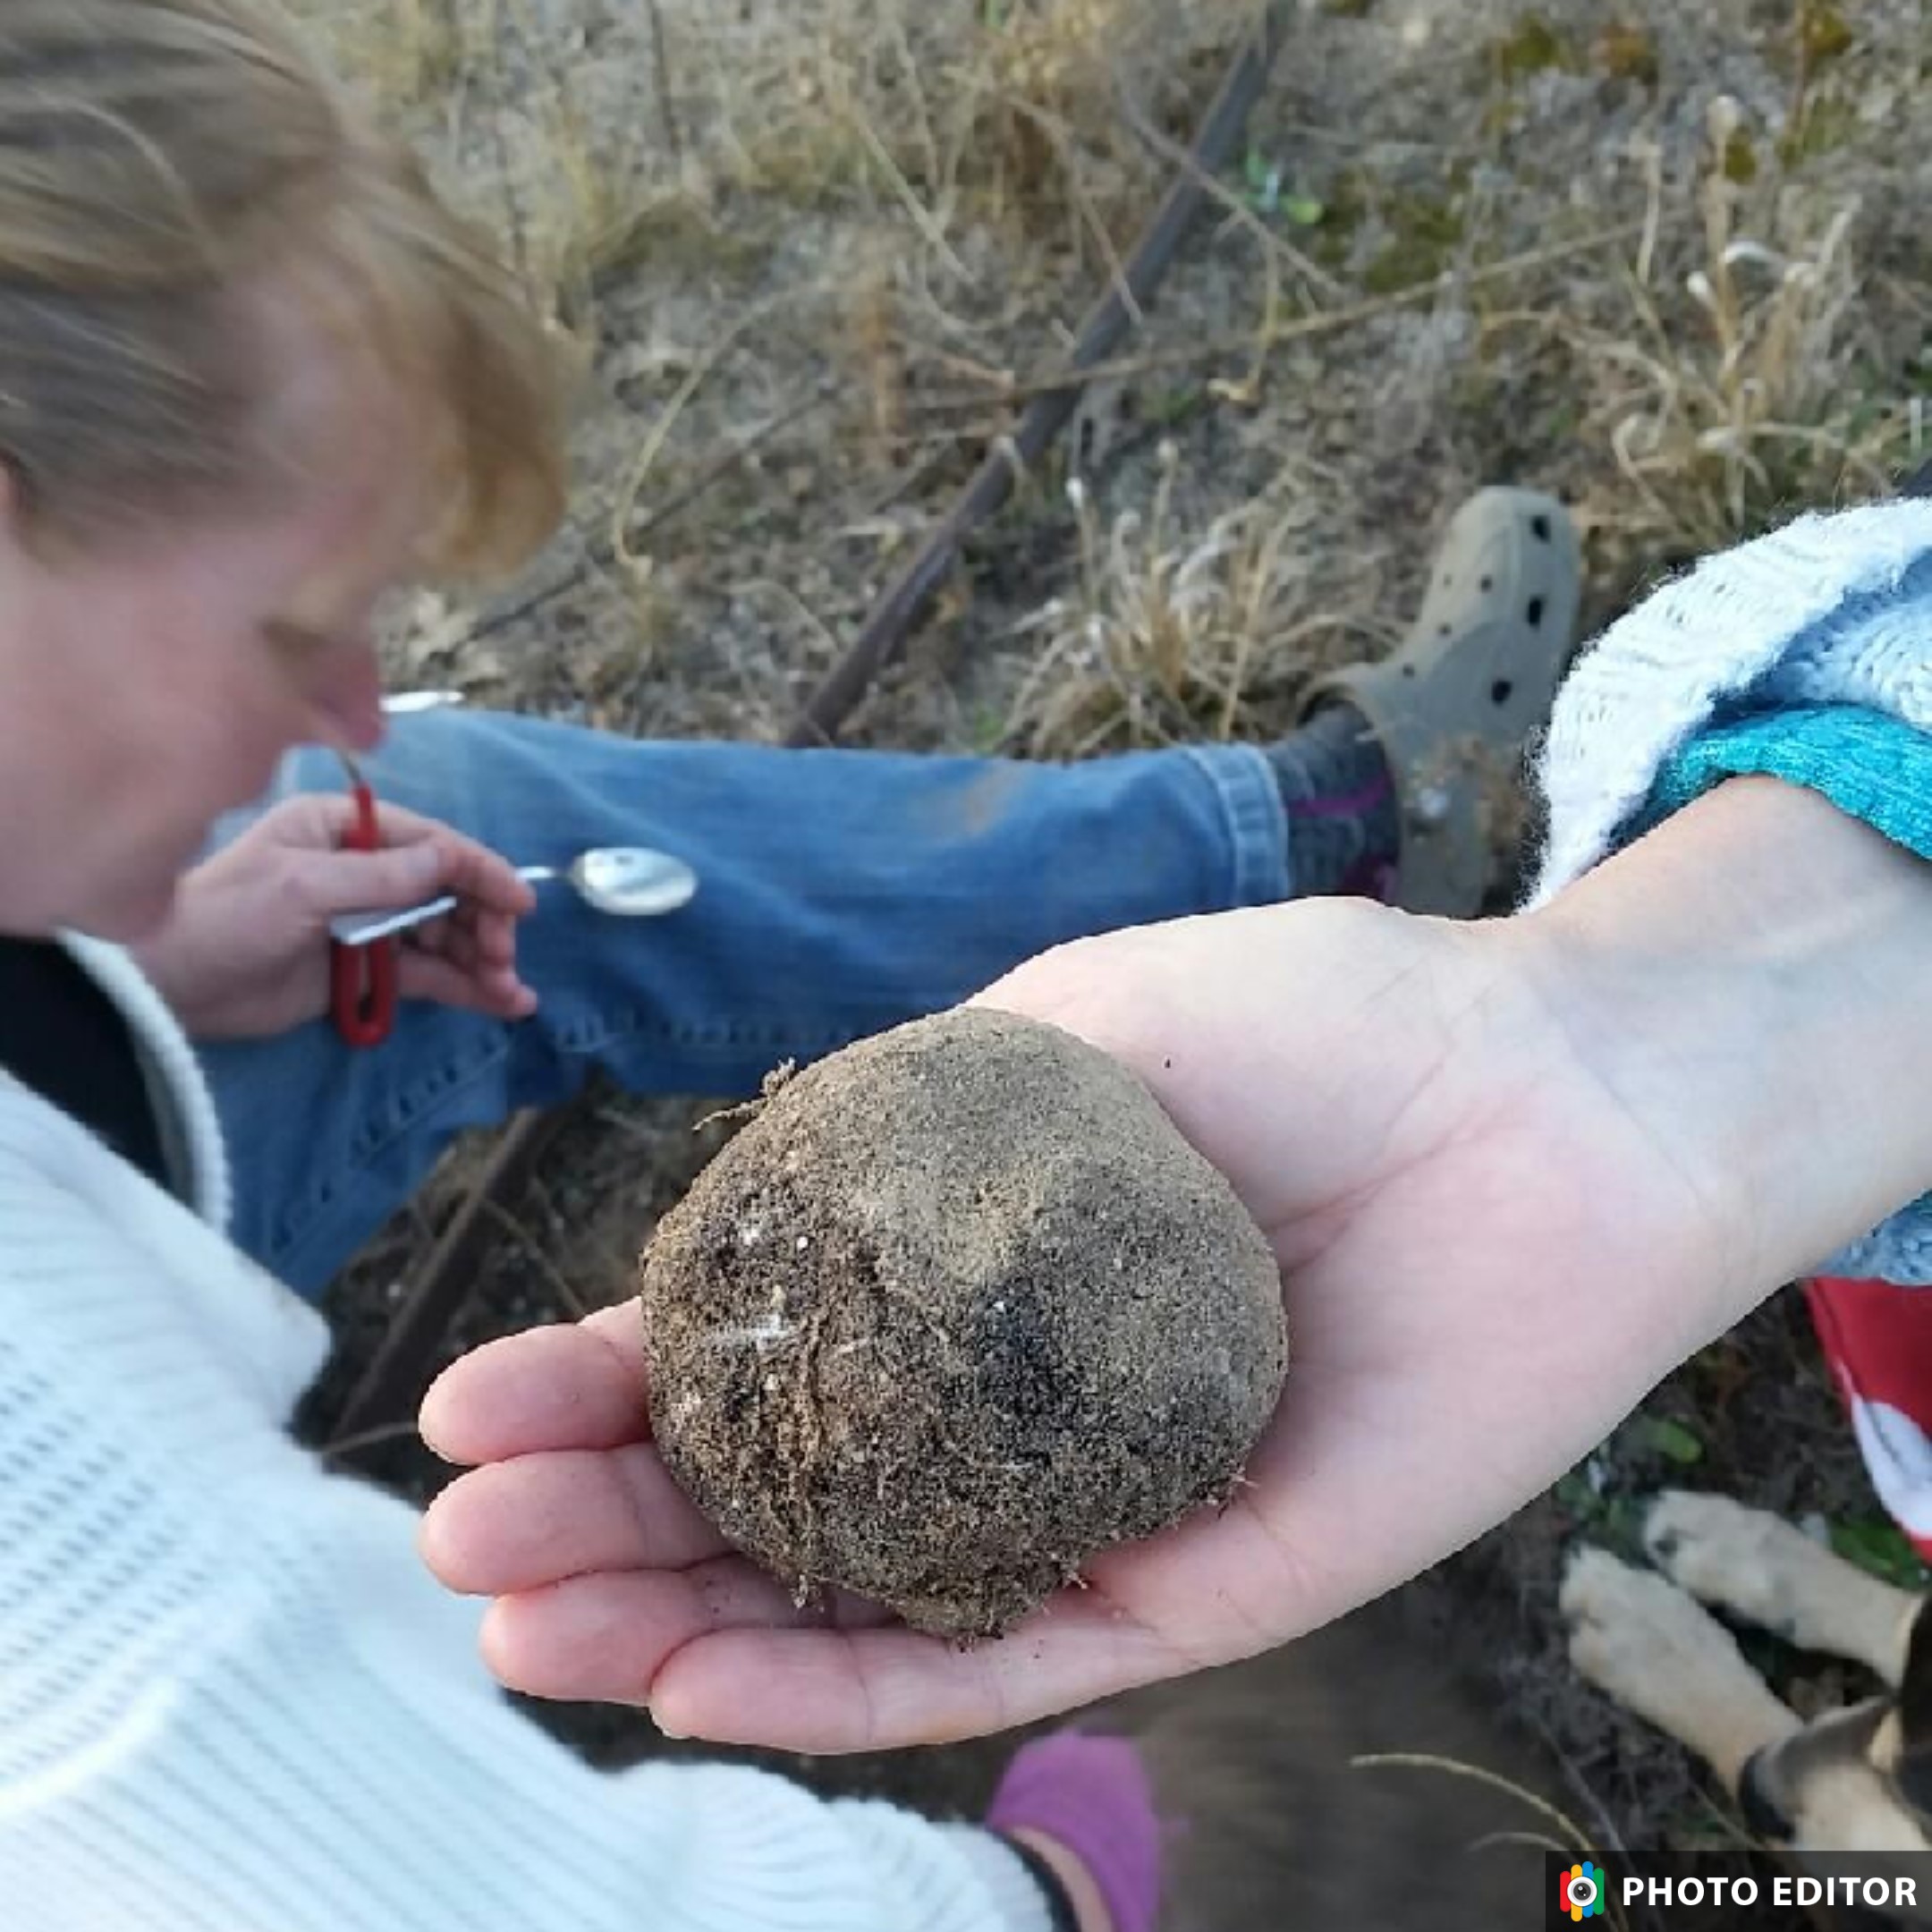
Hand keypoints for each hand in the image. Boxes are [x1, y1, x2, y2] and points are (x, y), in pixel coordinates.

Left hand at [133, 794, 536, 1038]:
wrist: (167, 988)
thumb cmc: (226, 919)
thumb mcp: (303, 887)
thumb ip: (383, 876)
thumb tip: (451, 861)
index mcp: (342, 829)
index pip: (431, 844)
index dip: (481, 872)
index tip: (520, 907)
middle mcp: (360, 868)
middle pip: (446, 890)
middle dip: (483, 922)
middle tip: (502, 958)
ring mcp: (363, 919)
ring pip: (443, 933)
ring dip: (481, 958)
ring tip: (510, 990)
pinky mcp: (361, 967)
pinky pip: (427, 971)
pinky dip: (464, 985)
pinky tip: (502, 1001)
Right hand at [416, 782, 1931, 1753]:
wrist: (1551, 1098)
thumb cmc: (1321, 1024)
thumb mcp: (1067, 1027)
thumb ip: (909, 1116)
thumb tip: (740, 1197)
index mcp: (971, 1267)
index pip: (754, 1344)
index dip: (606, 1374)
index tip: (469, 1398)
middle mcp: (1011, 1400)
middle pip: (776, 1488)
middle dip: (606, 1516)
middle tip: (459, 1541)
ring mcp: (1092, 1502)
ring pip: (854, 1598)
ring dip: (681, 1625)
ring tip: (525, 1629)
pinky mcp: (1195, 1590)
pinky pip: (1003, 1656)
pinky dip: (850, 1689)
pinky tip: (710, 1685)